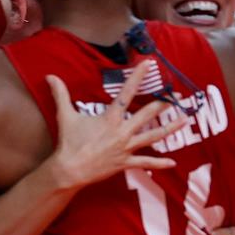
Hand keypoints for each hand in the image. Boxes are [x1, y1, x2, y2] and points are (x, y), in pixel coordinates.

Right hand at [46, 64, 183, 190]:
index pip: (127, 93)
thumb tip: (50, 76)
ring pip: (153, 136)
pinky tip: (173, 162)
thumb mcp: (65, 116)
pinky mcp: (125, 163)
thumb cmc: (68, 142)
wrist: (69, 170)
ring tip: (184, 119)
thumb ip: (60, 94)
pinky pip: (146, 162)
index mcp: (110, 118)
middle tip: (178, 95)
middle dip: (163, 103)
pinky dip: (160, 163)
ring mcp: (126, 148)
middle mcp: (122, 131)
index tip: (149, 65)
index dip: (138, 77)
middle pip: (147, 114)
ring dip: (170, 128)